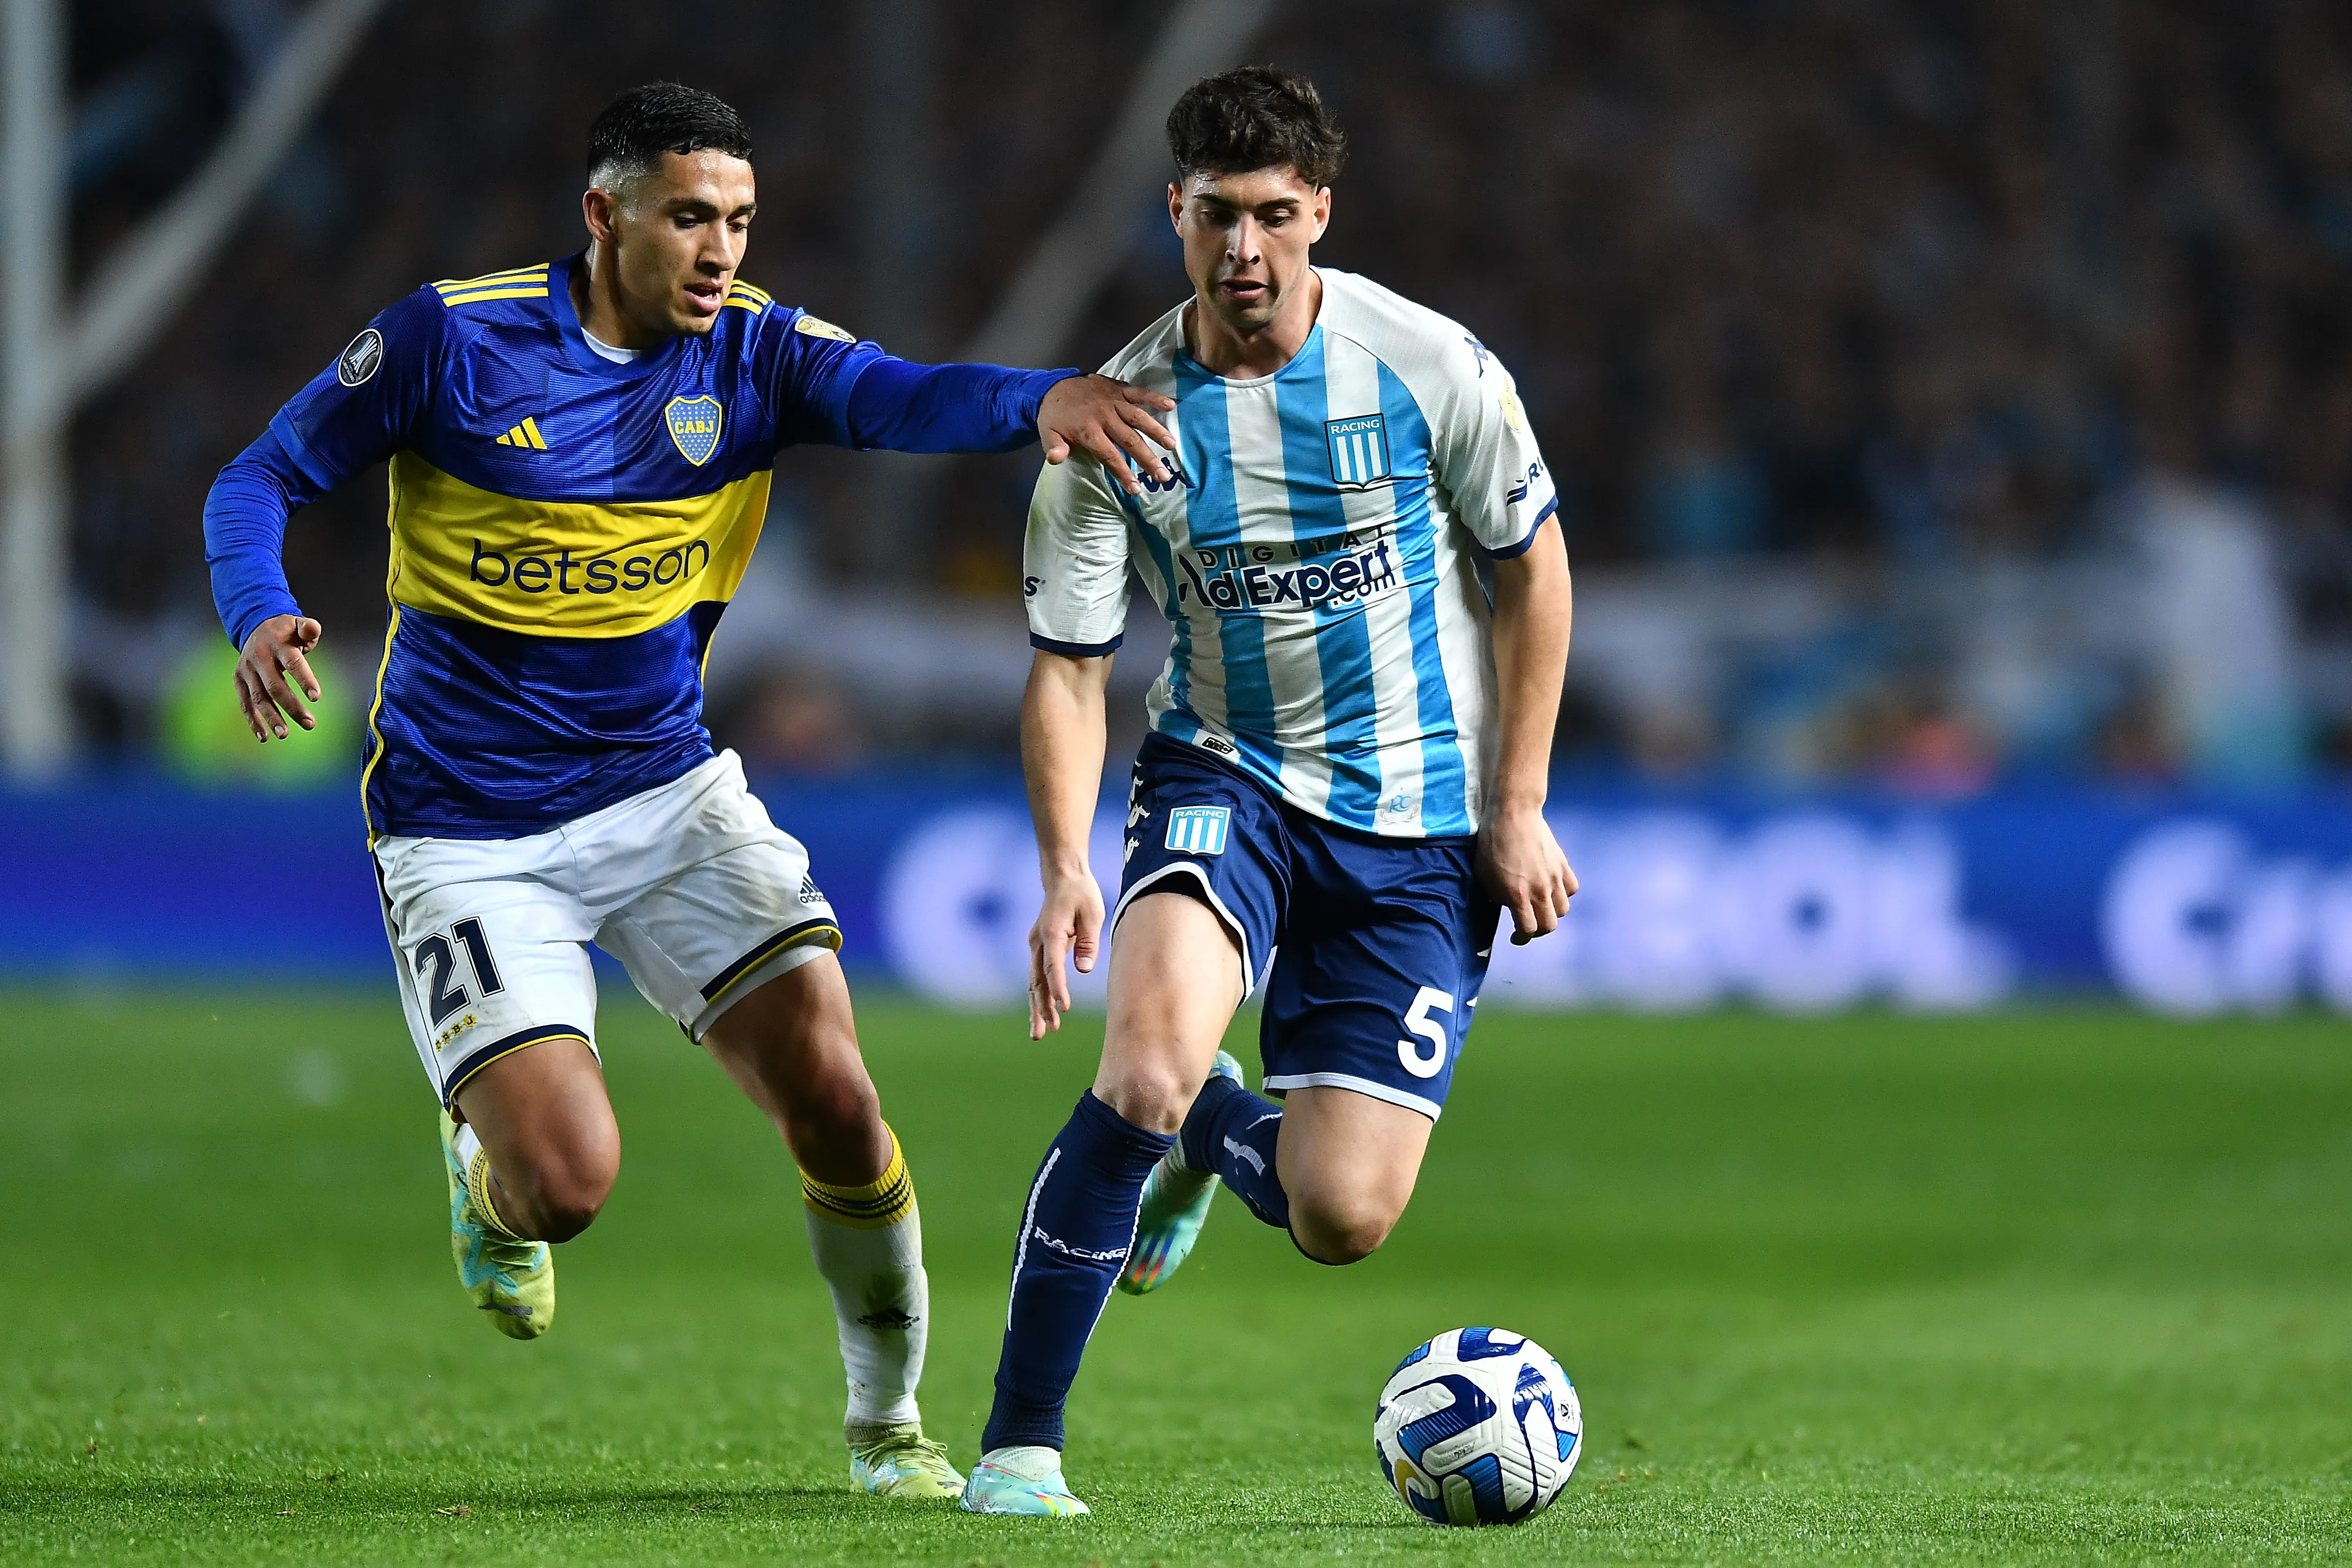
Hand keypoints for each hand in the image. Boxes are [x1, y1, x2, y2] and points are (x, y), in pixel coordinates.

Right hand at [235, 614, 323, 741]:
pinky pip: (245, 703)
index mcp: (277, 644)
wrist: (256, 626)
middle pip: (275, 686)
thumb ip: (309, 627)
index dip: (304, 679)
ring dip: (271, 718)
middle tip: (310, 724)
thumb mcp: (298, 623)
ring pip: (259, 698)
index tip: (317, 697)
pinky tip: (265, 737)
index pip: (293, 663)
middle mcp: (259, 658)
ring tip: (285, 735)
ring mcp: (246, 670)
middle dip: (292, 706)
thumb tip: (312, 629)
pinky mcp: (239, 680)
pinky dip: (253, 721)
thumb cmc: (286, 631)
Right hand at [1027, 867, 1105, 1039]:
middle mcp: (1038, 941)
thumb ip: (1088, 942)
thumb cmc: (1082, 895)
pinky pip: (1037, 977)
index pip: (1053, 965)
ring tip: (1040, 1033)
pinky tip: (1043, 1015)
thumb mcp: (1093, 914)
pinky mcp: (1039, 949)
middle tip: (1047, 1031)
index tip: (1064, 1007)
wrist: (1063, 878)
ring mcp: (1035, 945)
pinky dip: (1040, 996)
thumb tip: (1083, 970)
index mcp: (1052, 931)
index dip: (1058, 987)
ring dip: (1037, 1008)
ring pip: (1034, 982)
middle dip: (1041, 1007)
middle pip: (1037, 979)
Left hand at [1039, 373, 1176, 494]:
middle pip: (1129, 440)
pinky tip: (1171, 405)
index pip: (1109, 455)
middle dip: (1147, 459)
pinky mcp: (1119, 389)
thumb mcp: (1048, 434)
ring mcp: (1113, 401)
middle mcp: (1104, 416)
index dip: (1123, 473)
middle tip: (1163, 476)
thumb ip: (1055, 448)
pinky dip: (1154, 397)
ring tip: (1172, 445)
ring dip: (1156, 431)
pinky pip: (1139, 392)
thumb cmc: (1054, 416)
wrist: (1053, 385)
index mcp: (1088, 431)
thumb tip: (1056, 460)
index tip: (1136, 489)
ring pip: (1138, 417)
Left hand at [1477, 802, 1577, 945]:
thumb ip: (1495, 896)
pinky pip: (1571, 888)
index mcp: (1518, 895)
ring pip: (1563, 909)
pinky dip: (1564, 893)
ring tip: (1541, 907)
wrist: (1513, 813)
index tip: (1515, 938)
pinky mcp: (1562, 864)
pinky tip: (1553, 889)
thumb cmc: (1492, 843)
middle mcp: (1540, 890)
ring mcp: (1554, 877)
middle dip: (1538, 930)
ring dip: (1552, 913)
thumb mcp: (1483, 874)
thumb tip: (1502, 906)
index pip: (1529, 930)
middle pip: (1549, 925)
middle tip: (1529, 926)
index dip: (1521, 939)